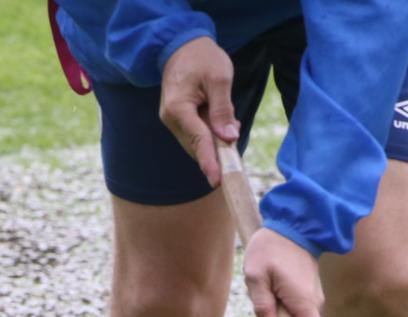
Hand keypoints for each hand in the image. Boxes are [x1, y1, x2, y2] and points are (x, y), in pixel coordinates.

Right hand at [159, 37, 239, 187]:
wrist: (181, 45)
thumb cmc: (202, 58)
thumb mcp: (219, 78)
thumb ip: (223, 109)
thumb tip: (228, 138)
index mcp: (178, 108)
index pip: (197, 140)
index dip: (210, 161)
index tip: (218, 180)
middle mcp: (171, 118)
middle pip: (197, 146)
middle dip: (217, 149)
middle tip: (235, 138)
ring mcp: (172, 121)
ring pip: (197, 143)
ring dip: (215, 140)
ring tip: (229, 120)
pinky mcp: (178, 120)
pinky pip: (196, 135)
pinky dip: (211, 134)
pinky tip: (222, 122)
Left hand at [243, 227, 327, 316]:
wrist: (292, 225)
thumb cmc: (271, 248)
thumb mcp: (256, 276)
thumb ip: (262, 306)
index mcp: (303, 303)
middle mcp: (313, 304)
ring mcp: (313, 300)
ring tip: (267, 300)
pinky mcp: (308, 295)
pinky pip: (299, 315)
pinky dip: (285, 315)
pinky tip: (272, 298)